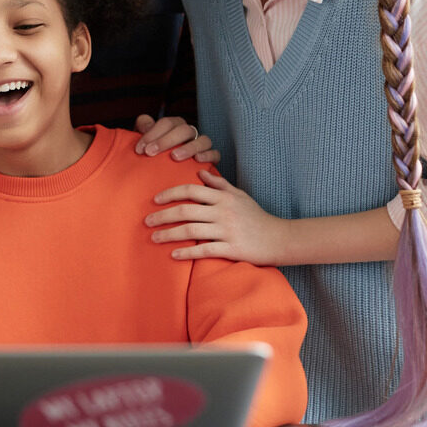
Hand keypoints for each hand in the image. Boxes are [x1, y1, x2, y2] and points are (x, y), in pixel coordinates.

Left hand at [133, 114, 218, 162]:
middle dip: (166, 140)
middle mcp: (189, 133)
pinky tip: (197, 160)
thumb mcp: (146, 143)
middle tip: (150, 153)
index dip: (152, 134)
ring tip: (175, 157)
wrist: (165, 174)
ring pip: (203, 140)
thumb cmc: (154, 156)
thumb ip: (143, 129)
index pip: (166, 123)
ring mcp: (201, 145)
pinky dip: (208, 155)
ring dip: (188, 147)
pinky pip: (215, 154)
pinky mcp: (211, 159)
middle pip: (183, 130)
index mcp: (175, 126)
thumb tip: (145, 124)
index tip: (140, 149)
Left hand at [144, 169, 285, 264]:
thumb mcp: (240, 196)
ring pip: (191, 231)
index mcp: (223, 197)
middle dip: (163, 215)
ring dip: (169, 234)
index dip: (170, 194)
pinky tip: (173, 255)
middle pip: (185, 210)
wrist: (279, 239)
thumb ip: (219, 184)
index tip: (155, 200)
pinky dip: (187, 253)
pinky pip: (204, 251)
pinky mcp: (232, 249)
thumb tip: (200, 171)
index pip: (190, 190)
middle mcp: (223, 212)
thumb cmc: (257, 216)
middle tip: (147, 221)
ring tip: (154, 238)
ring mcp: (227, 231)